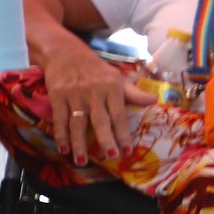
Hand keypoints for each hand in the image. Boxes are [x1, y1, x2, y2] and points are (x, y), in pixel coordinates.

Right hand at [35, 42, 153, 164]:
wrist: (65, 52)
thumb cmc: (96, 70)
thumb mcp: (117, 78)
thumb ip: (133, 93)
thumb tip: (155, 100)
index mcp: (112, 88)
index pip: (119, 115)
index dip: (123, 134)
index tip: (127, 151)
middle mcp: (94, 92)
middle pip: (100, 120)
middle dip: (106, 139)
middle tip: (111, 156)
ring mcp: (74, 94)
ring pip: (77, 122)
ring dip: (78, 142)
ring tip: (81, 161)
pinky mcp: (57, 95)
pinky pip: (60, 118)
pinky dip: (61, 134)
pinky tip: (63, 149)